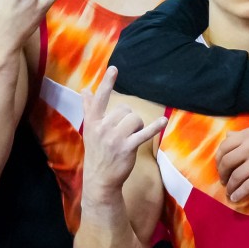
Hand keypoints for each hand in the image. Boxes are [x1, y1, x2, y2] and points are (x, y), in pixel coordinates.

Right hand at [81, 67, 164, 199]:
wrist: (100, 178)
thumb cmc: (96, 151)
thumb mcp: (89, 129)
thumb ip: (88, 108)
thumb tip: (85, 90)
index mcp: (93, 121)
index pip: (100, 99)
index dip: (108, 83)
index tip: (114, 69)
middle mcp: (102, 128)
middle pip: (124, 109)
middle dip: (128, 118)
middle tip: (123, 133)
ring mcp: (115, 138)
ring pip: (135, 118)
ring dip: (137, 126)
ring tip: (130, 137)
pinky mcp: (127, 148)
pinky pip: (144, 133)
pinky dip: (155, 127)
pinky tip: (163, 121)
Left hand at [216, 124, 248, 200]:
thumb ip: (246, 134)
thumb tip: (228, 136)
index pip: (225, 146)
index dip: (219, 159)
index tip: (220, 166)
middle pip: (226, 162)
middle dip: (222, 174)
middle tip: (223, 180)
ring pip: (235, 177)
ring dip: (229, 187)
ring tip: (229, 192)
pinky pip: (247, 186)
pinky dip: (238, 194)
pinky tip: (236, 198)